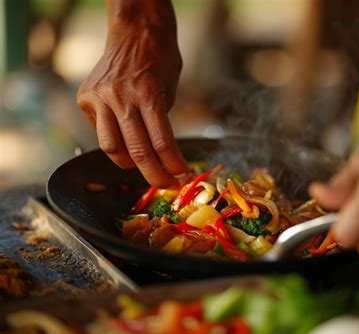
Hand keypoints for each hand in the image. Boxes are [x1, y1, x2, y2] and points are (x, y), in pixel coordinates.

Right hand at [77, 3, 186, 186]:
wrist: (134, 31)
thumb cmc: (159, 60)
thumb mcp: (170, 90)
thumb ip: (161, 123)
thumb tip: (159, 156)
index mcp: (148, 94)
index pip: (162, 143)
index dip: (173, 166)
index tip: (181, 177)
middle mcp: (121, 97)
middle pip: (137, 152)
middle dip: (154, 175)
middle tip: (165, 184)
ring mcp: (100, 98)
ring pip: (111, 148)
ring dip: (129, 163)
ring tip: (143, 164)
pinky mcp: (85, 98)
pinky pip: (100, 131)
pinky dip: (114, 140)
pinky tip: (124, 134)